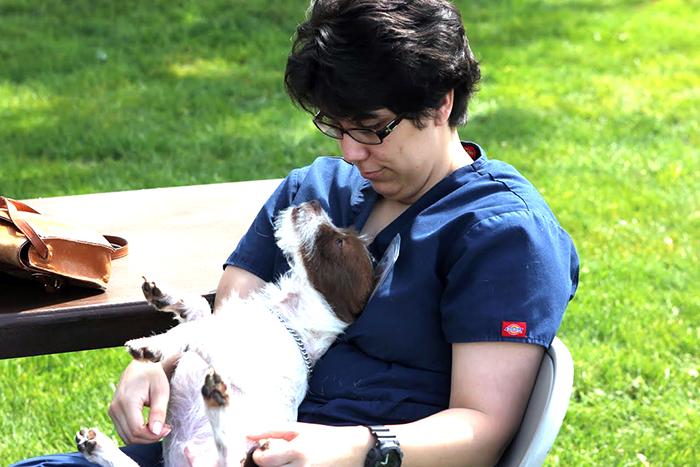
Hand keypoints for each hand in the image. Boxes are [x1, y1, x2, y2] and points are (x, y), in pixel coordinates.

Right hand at [108, 359, 171, 443]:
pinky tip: (149, 426)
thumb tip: (157, 432)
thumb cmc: (152, 376)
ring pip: (126, 437)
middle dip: (149, 438)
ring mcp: (112, 411)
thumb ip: (158, 412)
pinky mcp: (113, 413)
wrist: (140, 366)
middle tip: (165, 429)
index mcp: (126, 401)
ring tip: (158, 427)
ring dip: (143, 438)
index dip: (153, 435)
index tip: (168, 429)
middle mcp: (115, 408)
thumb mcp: (161, 391)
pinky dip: (137, 434)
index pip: (137, 430)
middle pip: (131, 436)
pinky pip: (124, 431)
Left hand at [247, 422, 372, 466]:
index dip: (257, 458)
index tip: (260, 454)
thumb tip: (246, 433)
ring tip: (284, 464)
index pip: (264, 461)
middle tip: (272, 461)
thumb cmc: (324, 437)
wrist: (354, 449)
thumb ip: (271, 430)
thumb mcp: (299, 428)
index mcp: (296, 451)